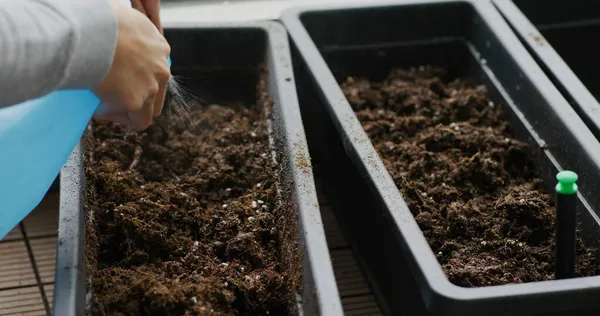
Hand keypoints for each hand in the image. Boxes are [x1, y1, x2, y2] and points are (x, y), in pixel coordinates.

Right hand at [93, 0, 170, 130]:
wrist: (93, 32)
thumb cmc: (100, 21)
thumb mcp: (125, 19)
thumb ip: (129, 33)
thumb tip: (117, 34)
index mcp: (160, 48)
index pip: (156, 71)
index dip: (139, 77)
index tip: (119, 79)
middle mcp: (161, 69)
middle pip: (157, 94)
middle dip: (139, 100)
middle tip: (116, 99)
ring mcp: (151, 87)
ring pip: (149, 113)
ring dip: (131, 113)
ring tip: (109, 109)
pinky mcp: (136, 101)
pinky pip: (133, 121)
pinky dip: (116, 118)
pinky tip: (100, 110)